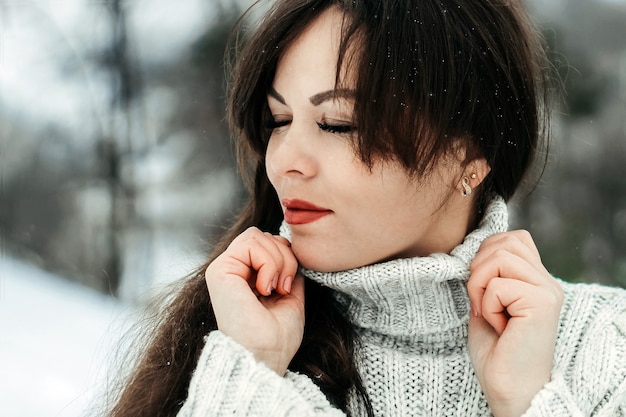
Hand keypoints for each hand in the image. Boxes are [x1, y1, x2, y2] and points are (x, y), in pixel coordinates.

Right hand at [205, 227, 304, 375]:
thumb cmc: (277, 337)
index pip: (267, 242)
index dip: (286, 256)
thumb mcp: (289, 295)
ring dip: (278, 261)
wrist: (265, 357)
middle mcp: (232, 271)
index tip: (287, 287)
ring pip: (257, 235)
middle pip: (263, 235)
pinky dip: (268, 263)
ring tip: (274, 289)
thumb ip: (287, 270)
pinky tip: (264, 289)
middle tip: (283, 287)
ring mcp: (224, 269)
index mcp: (246, 277)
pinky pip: (251, 243)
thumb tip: (291, 249)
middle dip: (285, 256)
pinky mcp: (219, 270)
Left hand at [467, 230, 562, 416]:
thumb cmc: (496, 352)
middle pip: (505, 241)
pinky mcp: (542, 303)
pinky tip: (499, 326)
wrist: (509, 388)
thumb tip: (475, 248)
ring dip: (481, 285)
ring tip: (488, 312)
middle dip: (478, 268)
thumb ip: (489, 274)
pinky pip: (499, 284)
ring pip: (501, 255)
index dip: (487, 253)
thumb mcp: (487, 303)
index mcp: (536, 280)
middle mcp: (547, 283)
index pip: (514, 238)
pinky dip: (488, 305)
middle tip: (480, 302)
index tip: (480, 287)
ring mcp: (547, 291)